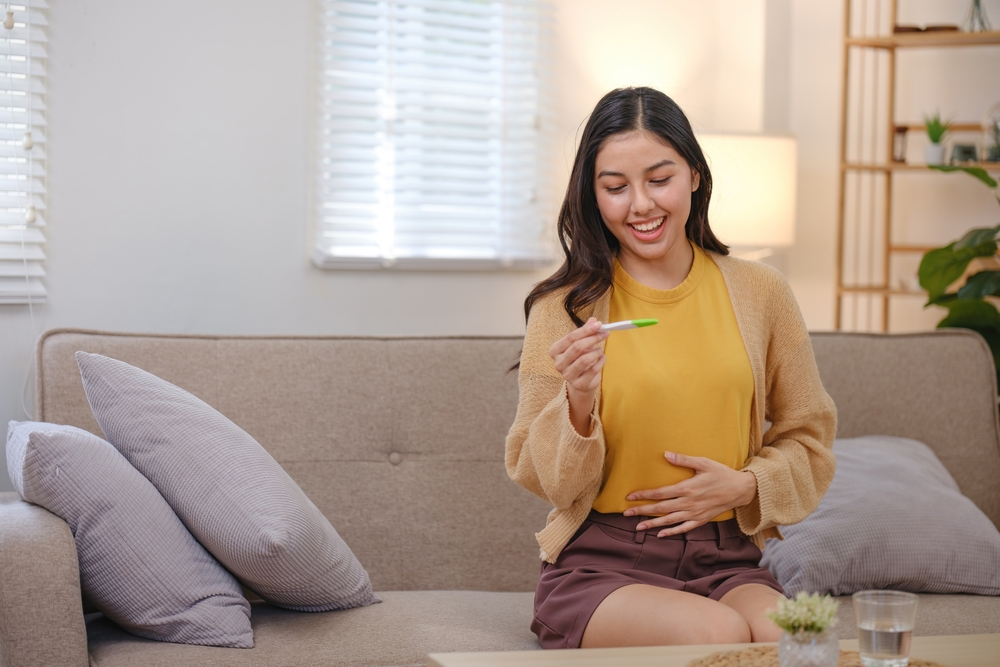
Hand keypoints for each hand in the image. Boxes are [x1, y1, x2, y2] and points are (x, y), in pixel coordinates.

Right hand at [549, 317, 607, 434]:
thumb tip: (594, 320)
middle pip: (577, 347)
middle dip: (593, 338)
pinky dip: (601, 362)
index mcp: (555, 351)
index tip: (599, 324)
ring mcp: (567, 375)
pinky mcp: (579, 384)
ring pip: (585, 359)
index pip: (571, 337)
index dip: (585, 330)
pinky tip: (602, 358)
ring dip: (597, 352)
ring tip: (601, 349)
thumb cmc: (579, 359)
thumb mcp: (580, 343)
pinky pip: (593, 370)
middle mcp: (559, 363)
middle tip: (604, 334)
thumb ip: (585, 332)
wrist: (580, 381)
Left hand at [622, 452, 756, 536]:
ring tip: (638, 527)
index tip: (629, 497)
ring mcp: (694, 514)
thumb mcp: (703, 462)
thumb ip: (683, 460)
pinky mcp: (701, 520)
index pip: (660, 493)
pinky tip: (660, 534)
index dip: (643, 495)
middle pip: (660, 509)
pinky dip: (671, 532)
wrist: (740, 490)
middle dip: (642, 511)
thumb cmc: (721, 474)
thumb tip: (666, 454)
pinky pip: (683, 528)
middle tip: (626, 513)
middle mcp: (688, 503)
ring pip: (669, 521)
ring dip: (652, 524)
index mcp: (687, 488)